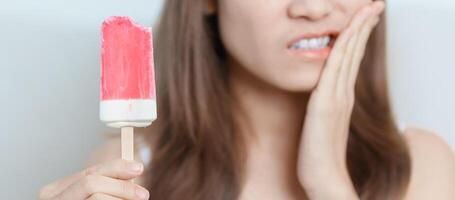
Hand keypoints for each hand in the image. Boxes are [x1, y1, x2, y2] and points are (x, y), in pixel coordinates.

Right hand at [39, 159, 148, 199]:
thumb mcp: (92, 199)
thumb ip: (106, 186)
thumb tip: (134, 170)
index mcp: (55, 192)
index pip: (90, 173)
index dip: (116, 168)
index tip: (139, 168)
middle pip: (92, 184)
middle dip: (121, 187)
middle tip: (144, 195)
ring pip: (97, 198)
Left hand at [297, 1, 385, 198]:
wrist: (323, 176)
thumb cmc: (321, 154)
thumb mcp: (323, 123)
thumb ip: (326, 106)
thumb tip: (323, 95)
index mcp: (341, 96)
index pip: (352, 59)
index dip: (359, 37)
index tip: (366, 18)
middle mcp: (342, 93)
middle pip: (354, 52)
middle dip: (364, 26)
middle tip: (375, 5)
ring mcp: (336, 97)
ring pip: (348, 56)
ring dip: (357, 30)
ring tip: (368, 10)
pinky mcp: (324, 104)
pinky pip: (334, 69)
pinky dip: (342, 49)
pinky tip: (346, 34)